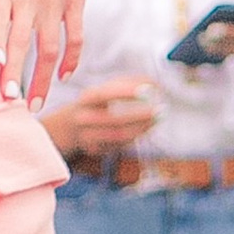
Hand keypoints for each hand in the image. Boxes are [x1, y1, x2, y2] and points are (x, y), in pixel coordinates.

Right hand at [42, 74, 158, 160]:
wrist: (71, 125)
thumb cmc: (99, 102)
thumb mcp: (108, 88)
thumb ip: (131, 83)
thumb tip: (155, 83)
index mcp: (87, 99)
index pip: (105, 94)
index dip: (125, 92)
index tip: (148, 90)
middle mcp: (84, 118)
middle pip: (114, 120)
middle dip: (140, 116)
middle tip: (161, 110)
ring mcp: (88, 137)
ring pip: (120, 136)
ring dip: (142, 128)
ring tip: (158, 119)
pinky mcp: (96, 150)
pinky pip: (120, 145)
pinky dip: (136, 136)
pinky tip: (147, 127)